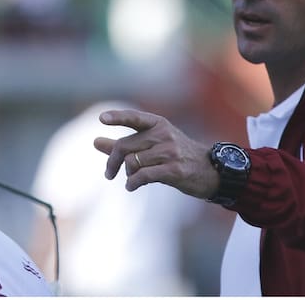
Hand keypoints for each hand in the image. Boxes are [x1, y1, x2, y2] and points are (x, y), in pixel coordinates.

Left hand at [92, 107, 219, 198]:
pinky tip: (131, 186)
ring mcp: (169, 152)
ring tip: (130, 179)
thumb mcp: (152, 144)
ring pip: (132, 162)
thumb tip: (95, 142)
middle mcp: (163, 134)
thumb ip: (124, 144)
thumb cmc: (176, 155)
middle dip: (112, 161)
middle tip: (108, 174)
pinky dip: (133, 183)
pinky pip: (143, 176)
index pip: (134, 117)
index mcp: (157, 124)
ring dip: (126, 174)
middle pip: (124, 146)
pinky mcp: (173, 170)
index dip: (117, 117)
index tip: (101, 119)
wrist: (209, 171)